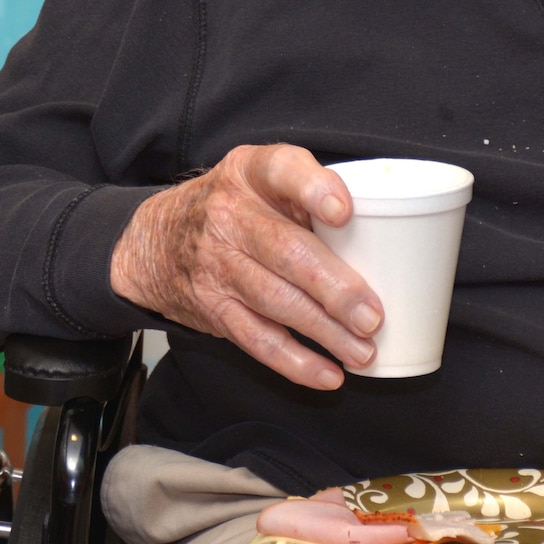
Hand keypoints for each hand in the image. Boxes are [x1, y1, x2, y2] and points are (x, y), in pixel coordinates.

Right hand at [109, 144, 381, 389]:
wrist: (157, 241)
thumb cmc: (233, 207)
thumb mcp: (258, 179)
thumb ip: (308, 194)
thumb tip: (386, 235)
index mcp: (250, 172)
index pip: (282, 169)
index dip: (313, 189)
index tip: (344, 212)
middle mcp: (229, 215)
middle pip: (285, 251)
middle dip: (334, 288)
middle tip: (373, 316)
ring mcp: (217, 264)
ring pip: (276, 301)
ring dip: (325, 331)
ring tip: (364, 351)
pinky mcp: (214, 307)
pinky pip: (258, 339)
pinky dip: (296, 362)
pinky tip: (329, 373)